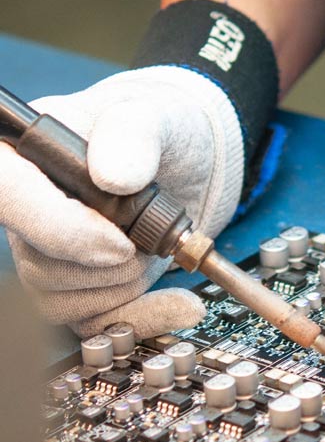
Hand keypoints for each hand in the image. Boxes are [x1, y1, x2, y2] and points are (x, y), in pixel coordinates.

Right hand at [0, 66, 243, 337]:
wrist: (189, 168)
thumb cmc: (161, 134)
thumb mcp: (156, 117)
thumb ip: (135, 134)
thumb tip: (114, 176)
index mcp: (29, 155)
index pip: (6, 193)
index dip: (56, 227)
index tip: (117, 240)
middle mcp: (31, 209)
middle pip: (41, 262)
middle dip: (113, 260)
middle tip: (150, 233)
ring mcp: (51, 253)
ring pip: (64, 299)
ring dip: (128, 281)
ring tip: (155, 247)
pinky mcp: (83, 288)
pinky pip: (95, 325)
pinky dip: (145, 317)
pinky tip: (180, 304)